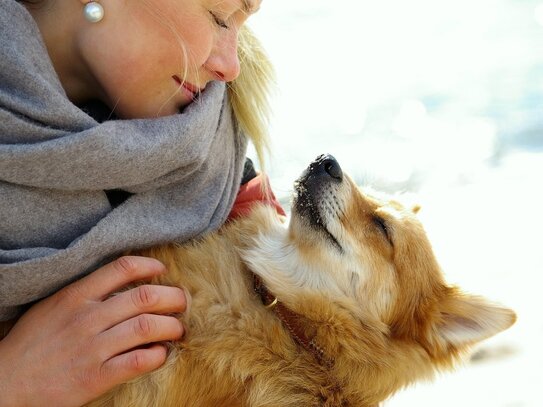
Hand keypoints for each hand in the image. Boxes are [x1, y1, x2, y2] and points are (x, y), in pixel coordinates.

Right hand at [0, 256, 185, 406]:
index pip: (122, 268)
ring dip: (172, 326)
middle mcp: (87, 318)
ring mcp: (93, 347)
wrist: (8, 383)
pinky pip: (139, 360)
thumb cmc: (34, 342)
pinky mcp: (96, 376)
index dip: (150, 265)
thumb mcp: (55, 305)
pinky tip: (162, 353)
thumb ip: (88, 292)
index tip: (162, 270)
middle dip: (173, 298)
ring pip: (147, 326)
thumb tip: (127, 281)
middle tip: (182, 303)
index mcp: (76, 296)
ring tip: (178, 329)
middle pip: (145, 297)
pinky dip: (158, 355)